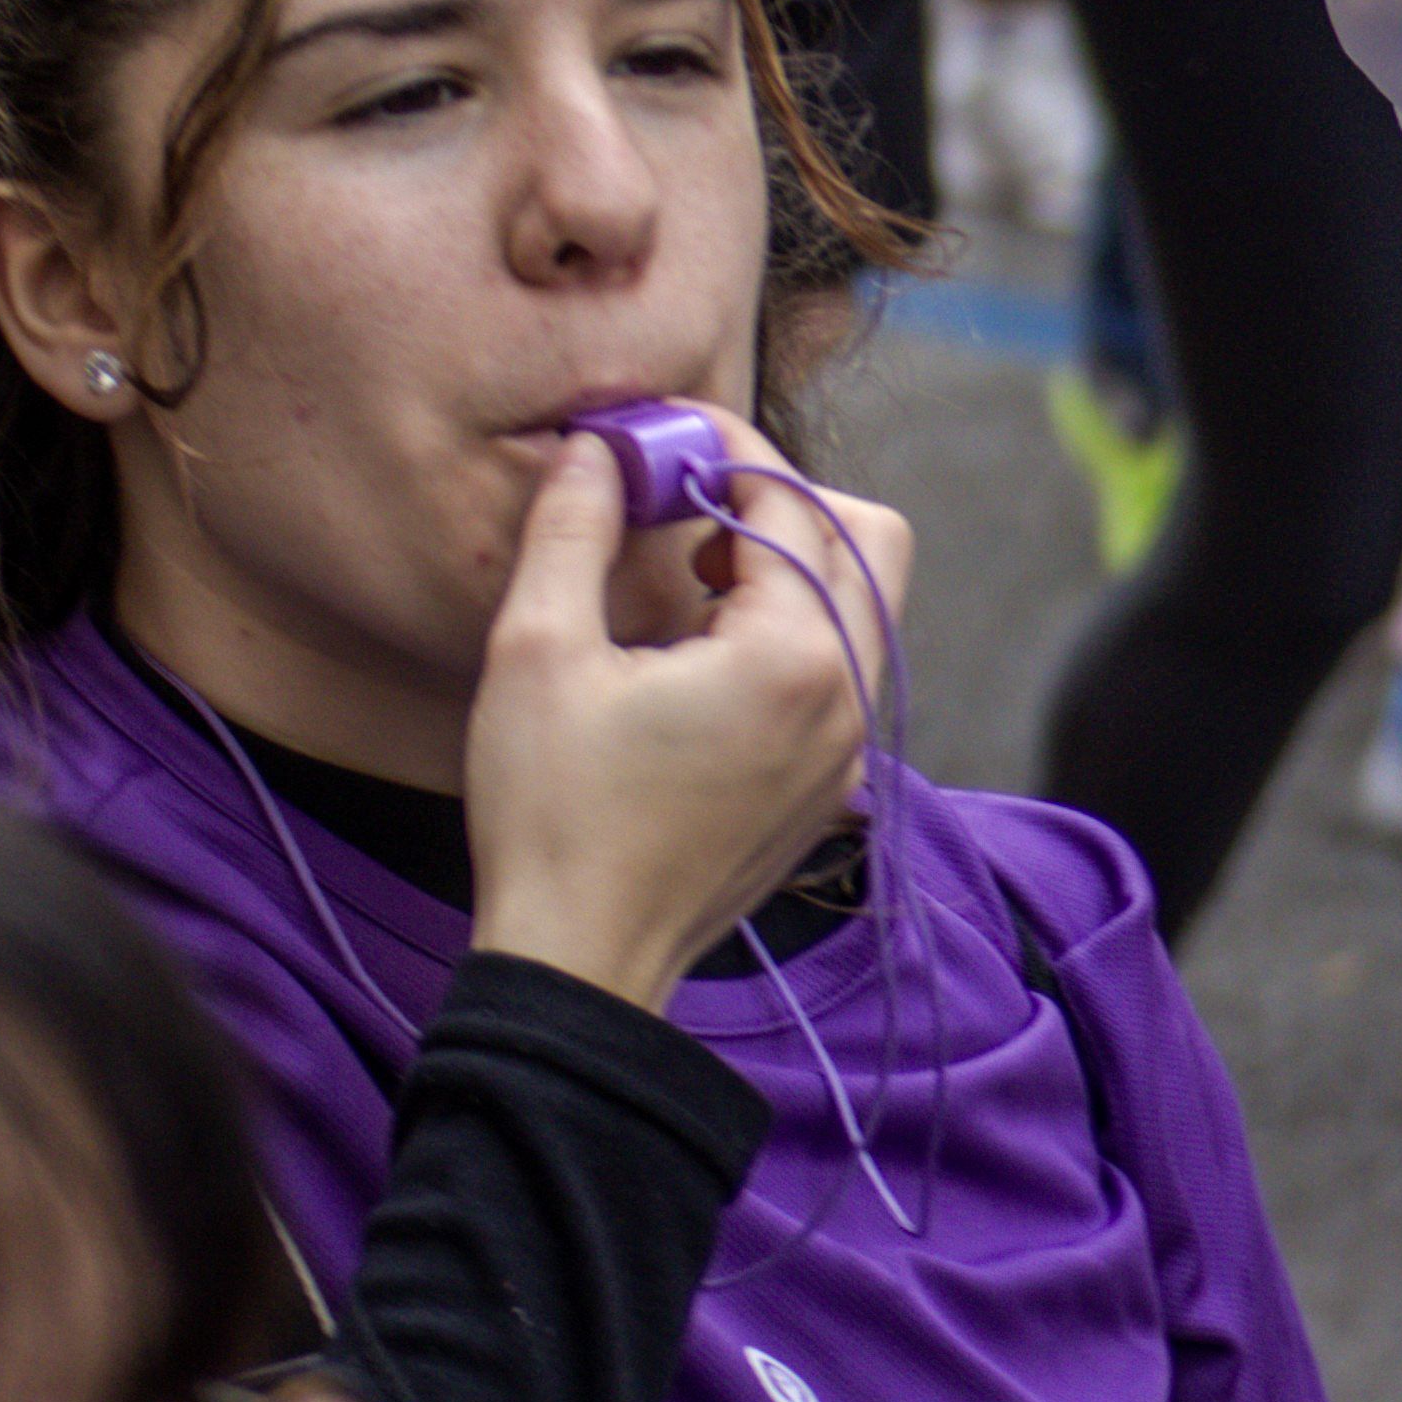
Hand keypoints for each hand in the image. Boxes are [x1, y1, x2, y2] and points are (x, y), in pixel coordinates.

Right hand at [462, 418, 912, 1012]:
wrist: (581, 963)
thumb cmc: (552, 815)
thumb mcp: (536, 655)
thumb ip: (571, 530)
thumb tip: (599, 446)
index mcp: (792, 656)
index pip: (788, 501)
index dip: (721, 448)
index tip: (655, 438)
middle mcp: (847, 695)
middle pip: (865, 536)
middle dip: (780, 501)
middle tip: (686, 514)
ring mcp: (848, 746)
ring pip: (861, 603)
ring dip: (787, 568)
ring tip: (684, 589)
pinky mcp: (830, 784)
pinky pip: (842, 669)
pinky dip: (790, 633)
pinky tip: (699, 660)